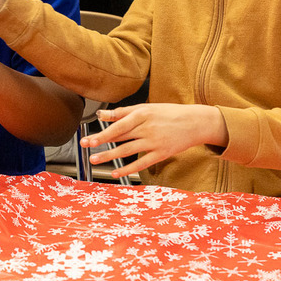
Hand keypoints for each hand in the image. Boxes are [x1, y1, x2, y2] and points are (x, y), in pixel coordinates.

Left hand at [81, 103, 227, 179]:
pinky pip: (141, 163)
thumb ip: (124, 112)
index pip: (118, 125)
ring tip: (94, 159)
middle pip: (120, 137)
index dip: (102, 132)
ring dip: (109, 156)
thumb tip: (103, 115)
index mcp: (143, 114)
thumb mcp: (147, 108)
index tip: (89, 138)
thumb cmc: (169, 113)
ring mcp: (155, 142)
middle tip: (85, 146)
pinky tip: (115, 172)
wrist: (195, 122)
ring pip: (127, 151)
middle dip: (100, 142)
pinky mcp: (161, 154)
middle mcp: (147, 128)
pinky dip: (127, 169)